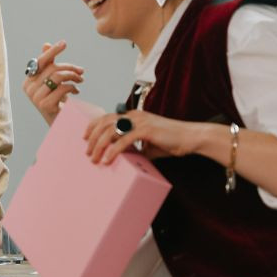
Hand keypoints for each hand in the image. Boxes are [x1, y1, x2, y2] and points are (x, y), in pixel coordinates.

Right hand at [23, 40, 84, 124]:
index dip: (52, 51)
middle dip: (70, 67)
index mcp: (28, 81)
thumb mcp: (53, 81)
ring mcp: (35, 97)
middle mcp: (28, 88)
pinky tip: (76, 91)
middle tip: (81, 72)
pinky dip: (73, 87)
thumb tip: (46, 44)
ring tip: (80, 80)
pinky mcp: (45, 104)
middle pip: (52, 68)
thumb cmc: (56, 100)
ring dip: (73, 76)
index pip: (40, 61)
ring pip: (58, 76)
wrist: (60, 122)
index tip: (64, 43)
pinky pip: (63, 87)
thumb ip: (49, 64)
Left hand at [83, 110, 205, 164]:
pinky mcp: (146, 130)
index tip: (85, 137)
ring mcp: (140, 122)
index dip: (93, 126)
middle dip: (92, 138)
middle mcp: (134, 116)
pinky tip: (107, 160)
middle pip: (104, 123)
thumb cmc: (172, 142)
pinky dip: (113, 151)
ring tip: (94, 159)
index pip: (107, 117)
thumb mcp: (149, 145)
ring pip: (110, 131)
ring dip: (99, 145)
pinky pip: (123, 140)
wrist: (191, 138)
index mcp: (134, 116)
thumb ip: (136, 148)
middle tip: (87, 152)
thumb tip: (124, 159)